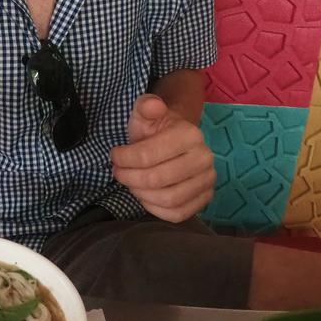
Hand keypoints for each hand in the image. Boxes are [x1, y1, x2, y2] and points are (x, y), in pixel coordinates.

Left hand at [110, 93, 215, 222]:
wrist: (175, 140)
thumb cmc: (155, 128)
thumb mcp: (145, 112)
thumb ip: (146, 106)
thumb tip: (152, 106)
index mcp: (190, 134)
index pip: (148, 155)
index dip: (124, 159)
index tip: (114, 155)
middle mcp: (204, 158)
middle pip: (157, 179)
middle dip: (129, 178)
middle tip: (118, 172)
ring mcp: (207, 181)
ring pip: (168, 199)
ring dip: (141, 194)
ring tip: (130, 182)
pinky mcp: (204, 199)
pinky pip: (177, 214)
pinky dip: (156, 208)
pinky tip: (145, 195)